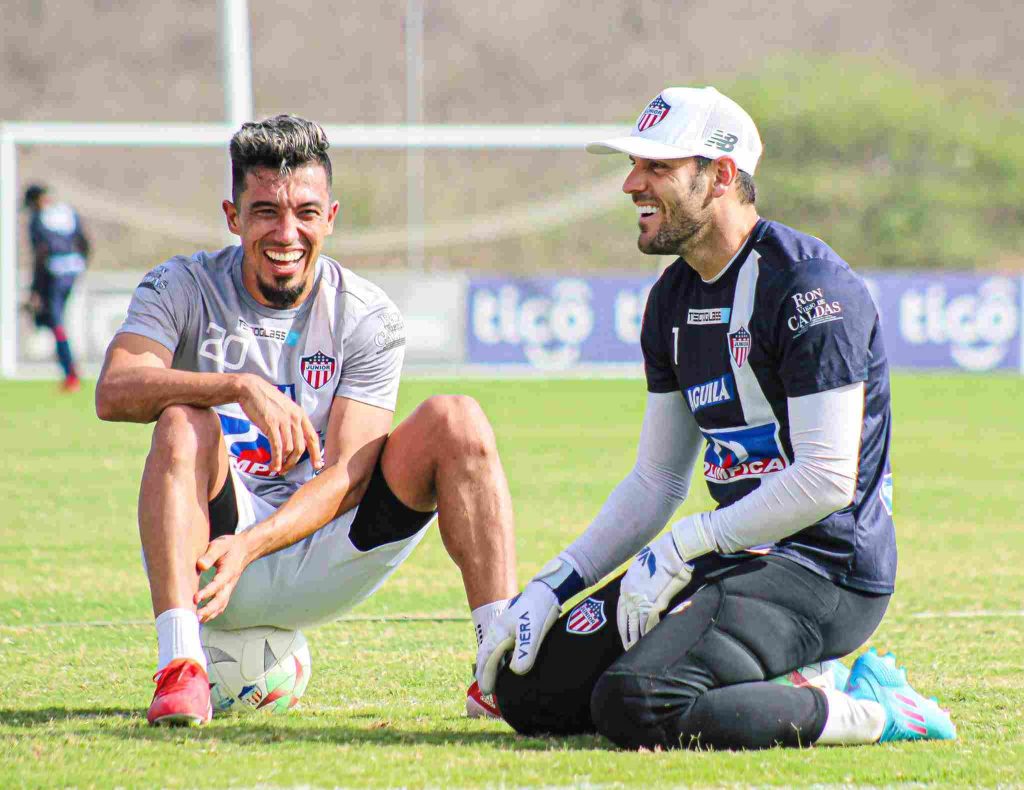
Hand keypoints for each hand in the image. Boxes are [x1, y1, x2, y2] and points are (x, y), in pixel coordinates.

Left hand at [194, 534, 253, 622]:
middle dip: (208, 610)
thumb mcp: (219, 545)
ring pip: (221, 606)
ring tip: (194, 621)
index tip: (195, 598)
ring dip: (209, 614)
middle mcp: (230, 583)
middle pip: (221, 600)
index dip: (207, 592)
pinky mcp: (226, 592)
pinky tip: (200, 618)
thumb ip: (210, 555)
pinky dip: (211, 614)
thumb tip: (200, 565)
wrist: (245, 549)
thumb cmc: (229, 547)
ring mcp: (229, 589)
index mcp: (228, 571)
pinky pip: (220, 606)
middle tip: (194, 616)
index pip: (218, 584)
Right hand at [237, 374, 323, 474]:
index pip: (313, 437)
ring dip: (284, 462)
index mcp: (300, 414)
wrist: (250, 389)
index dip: (316, 453)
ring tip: (278, 469)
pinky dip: (276, 459)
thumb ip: (291, 422)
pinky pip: (277, 447)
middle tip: (287, 470)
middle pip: (301, 447)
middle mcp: (295, 418)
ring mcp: (283, 421)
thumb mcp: (285, 408)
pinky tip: (273, 465)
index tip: (317, 465)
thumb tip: (294, 439)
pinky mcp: (271, 425)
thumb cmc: (266, 400)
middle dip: (294, 462)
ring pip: (289, 449)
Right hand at [475, 580, 559, 694]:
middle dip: (483, 672)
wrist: (545, 592)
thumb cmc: (538, 611)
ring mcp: (503, 628)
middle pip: (485, 654)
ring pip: (491, 650)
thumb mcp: (533, 633)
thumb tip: (516, 671)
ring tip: (491, 680)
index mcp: (498, 632)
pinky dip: (497, 658)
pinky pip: (498, 646)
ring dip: (489, 665)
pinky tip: (504, 664)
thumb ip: (525, 652)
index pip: (487, 659)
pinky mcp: (511, 628)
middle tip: (486, 690)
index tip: (487, 691)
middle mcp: (497, 630)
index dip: (486, 676)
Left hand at [617, 532, 693, 650]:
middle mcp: (630, 594)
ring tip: (637, 651)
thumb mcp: (644, 568)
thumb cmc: (662, 557)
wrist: (672, 550)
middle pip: (625, 621)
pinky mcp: (654, 602)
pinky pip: (649, 623)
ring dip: (636, 639)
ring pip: (636, 626)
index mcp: (626, 586)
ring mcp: (641, 599)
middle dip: (626, 636)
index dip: (623, 624)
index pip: (620, 611)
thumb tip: (644, 592)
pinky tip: (650, 640)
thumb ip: (641, 582)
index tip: (624, 634)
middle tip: (628, 649)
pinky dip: (649, 633)